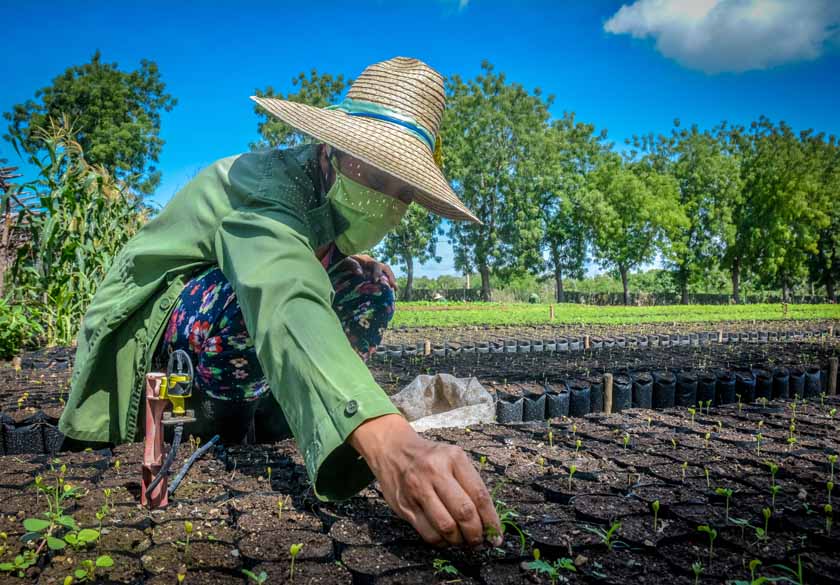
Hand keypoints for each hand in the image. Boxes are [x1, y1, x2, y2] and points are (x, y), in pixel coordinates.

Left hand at [334, 254, 397, 290]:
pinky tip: (387, 293)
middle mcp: (372, 265)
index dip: (377, 272)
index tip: (375, 281)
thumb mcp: (346, 261)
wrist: (340, 263)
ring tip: (394, 290)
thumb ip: (353, 265)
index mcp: (367, 261)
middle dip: (390, 277)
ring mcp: (373, 271)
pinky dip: (385, 285)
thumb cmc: (343, 262)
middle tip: (394, 287)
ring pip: (385, 274)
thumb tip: (360, 273)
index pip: (376, 265)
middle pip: (385, 269)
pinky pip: (381, 280)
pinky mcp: (371, 277)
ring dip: (390, 282)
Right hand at [348, 414, 502, 547]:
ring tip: (463, 541)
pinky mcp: (405, 506)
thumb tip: (488, 520)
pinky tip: (447, 538)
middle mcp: (435, 472)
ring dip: (459, 541)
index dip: (491, 521)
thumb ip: (470, 484)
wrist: (393, 450)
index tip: (496, 536)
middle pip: (464, 513)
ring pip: (446, 527)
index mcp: (454, 458)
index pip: (479, 495)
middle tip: (480, 541)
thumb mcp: (453, 458)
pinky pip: (428, 534)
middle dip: (476, 534)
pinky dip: (442, 542)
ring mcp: (417, 490)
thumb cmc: (431, 457)